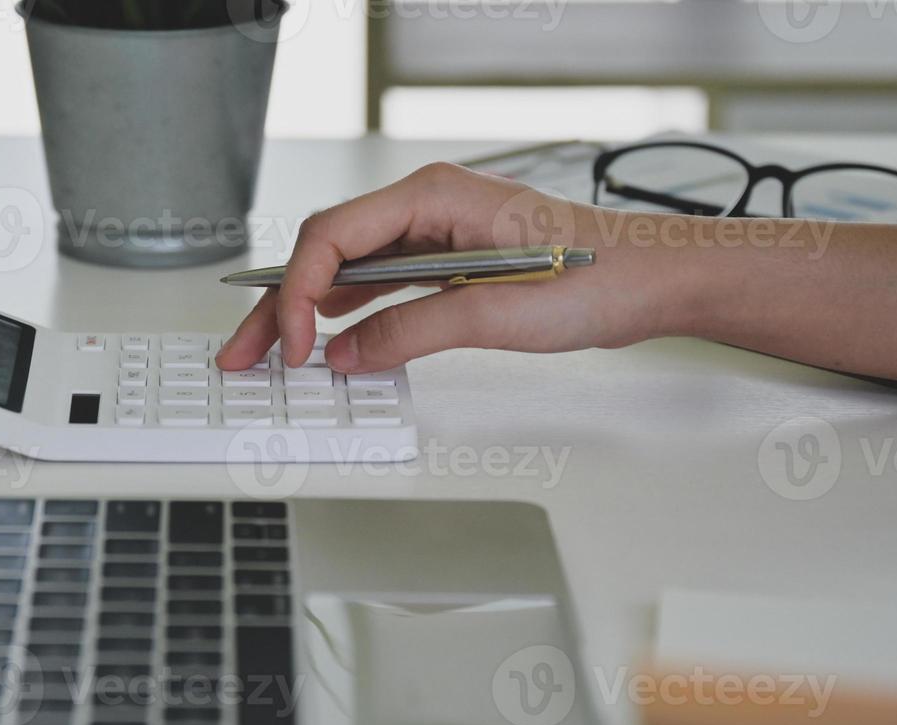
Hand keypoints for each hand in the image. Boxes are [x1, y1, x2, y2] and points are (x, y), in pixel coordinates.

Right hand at [215, 162, 670, 373]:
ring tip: (266, 355)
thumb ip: (414, 330)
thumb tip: (348, 355)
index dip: (301, 293)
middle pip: (325, 253)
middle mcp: (425, 207)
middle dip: (279, 306)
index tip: (297, 346)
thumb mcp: (499, 312)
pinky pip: (375, 284)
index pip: (333, 236)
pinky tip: (322, 343)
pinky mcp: (444, 260)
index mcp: (434, 197)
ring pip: (344, 271)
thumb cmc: (599, 275)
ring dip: (303, 314)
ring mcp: (432, 233)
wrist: (654, 278)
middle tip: (242, 354)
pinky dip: (343, 315)